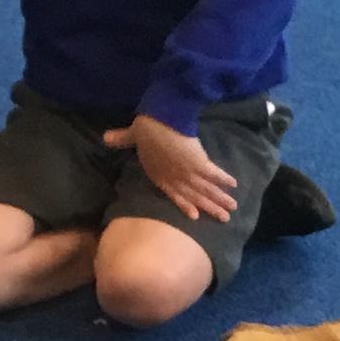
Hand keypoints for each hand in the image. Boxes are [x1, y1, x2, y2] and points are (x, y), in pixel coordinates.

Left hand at [106, 115, 238, 221]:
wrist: (158, 121)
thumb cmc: (145, 129)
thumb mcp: (132, 135)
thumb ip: (122, 138)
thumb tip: (105, 137)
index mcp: (159, 175)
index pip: (174, 194)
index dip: (185, 205)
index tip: (195, 216)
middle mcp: (175, 178)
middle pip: (195, 196)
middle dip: (211, 208)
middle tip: (225, 218)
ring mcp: (188, 173)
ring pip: (206, 189)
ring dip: (220, 198)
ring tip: (233, 207)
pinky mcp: (199, 164)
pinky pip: (214, 174)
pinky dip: (223, 179)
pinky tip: (234, 185)